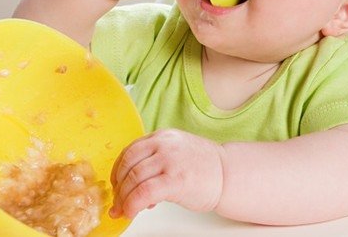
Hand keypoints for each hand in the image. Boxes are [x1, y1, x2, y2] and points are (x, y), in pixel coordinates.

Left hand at [109, 129, 225, 218]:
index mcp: (163, 136)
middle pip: (128, 164)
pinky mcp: (175, 180)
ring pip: (133, 179)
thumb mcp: (177, 152)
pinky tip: (132, 212)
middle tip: (118, 202)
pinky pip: (143, 193)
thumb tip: (132, 184)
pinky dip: (132, 204)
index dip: (118, 171)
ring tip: (124, 210)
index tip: (117, 185)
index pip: (130, 151)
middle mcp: (164, 145)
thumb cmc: (205, 168)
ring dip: (123, 198)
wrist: (229, 174)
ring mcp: (170, 161)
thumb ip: (154, 160)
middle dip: (118, 187)